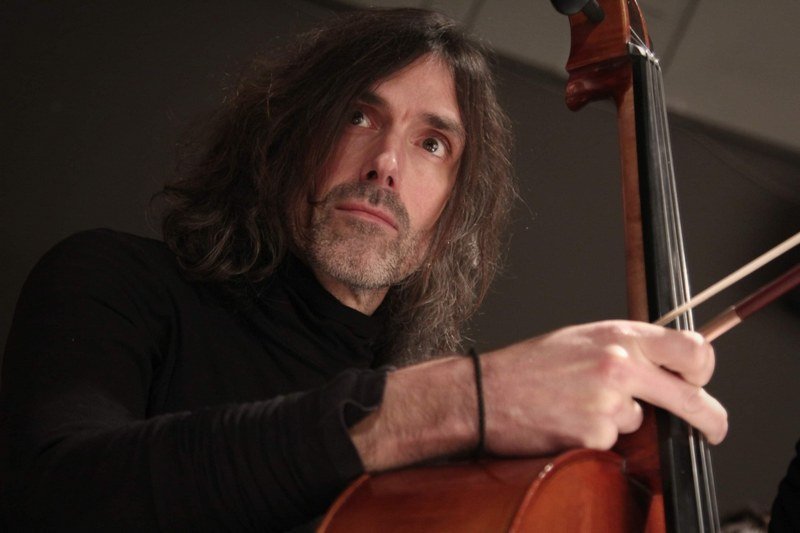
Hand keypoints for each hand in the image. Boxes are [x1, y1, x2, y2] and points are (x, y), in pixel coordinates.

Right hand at [481, 320, 727, 455]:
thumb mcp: (583, 338)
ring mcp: (608, 401)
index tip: (700, 381)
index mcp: (619, 335)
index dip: (703, 369)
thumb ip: (626, 348)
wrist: (487, 392)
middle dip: (709, 419)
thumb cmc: (530, 365)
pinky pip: (612, 441)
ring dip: (617, 420)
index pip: (692, 349)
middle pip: (690, 397)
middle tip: (713, 429)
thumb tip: (664, 367)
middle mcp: (620, 364)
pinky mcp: (594, 434)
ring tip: (576, 405)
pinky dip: (594, 437)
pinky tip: (566, 421)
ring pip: (639, 420)